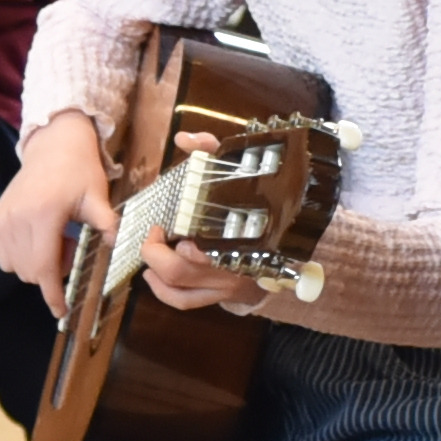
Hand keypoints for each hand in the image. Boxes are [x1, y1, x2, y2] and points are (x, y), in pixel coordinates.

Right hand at [0, 114, 110, 301]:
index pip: (44, 268)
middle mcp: (17, 220)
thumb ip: (106, 224)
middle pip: (31, 272)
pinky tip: (40, 237)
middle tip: (71, 246)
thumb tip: (117, 245)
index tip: (61, 311)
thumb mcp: (97, 196)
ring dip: (38, 265)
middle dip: (53, 271)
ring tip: (56, 239)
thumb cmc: (79, 170)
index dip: (53, 294)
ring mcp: (1, 220)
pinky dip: (23, 257)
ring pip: (17, 268)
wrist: (52, 145)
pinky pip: (5, 257)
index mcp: (43, 215)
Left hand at [139, 140, 272, 317]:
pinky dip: (162, 293)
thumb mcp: (239, 170)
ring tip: (149, 256)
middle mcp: (231, 264)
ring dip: (155, 274)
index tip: (162, 222)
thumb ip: (211, 150)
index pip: (202, 242)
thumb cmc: (258, 204)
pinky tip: (152, 277)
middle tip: (154, 234)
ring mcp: (226, 285)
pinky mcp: (221, 297)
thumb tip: (183, 138)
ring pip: (179, 290)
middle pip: (181, 269)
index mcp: (239, 234)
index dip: (173, 237)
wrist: (291, 241)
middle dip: (155, 253)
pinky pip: (184, 302)